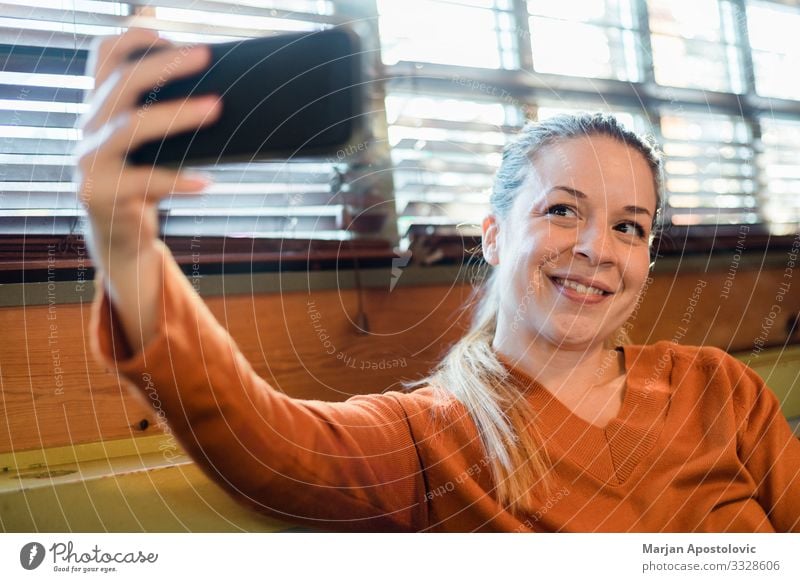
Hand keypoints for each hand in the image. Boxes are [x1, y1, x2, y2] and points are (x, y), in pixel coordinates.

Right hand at [75, 27, 219, 259]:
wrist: (122, 236)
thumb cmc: (144, 182)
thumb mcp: (151, 144)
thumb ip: (165, 111)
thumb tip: (210, 78)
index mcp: (100, 107)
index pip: (103, 55)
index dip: (133, 38)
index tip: (170, 35)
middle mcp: (88, 127)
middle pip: (122, 83)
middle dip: (164, 65)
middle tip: (205, 55)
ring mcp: (89, 160)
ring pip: (131, 127)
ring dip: (177, 114)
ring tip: (217, 108)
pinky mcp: (98, 193)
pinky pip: (144, 182)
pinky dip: (178, 181)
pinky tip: (206, 182)